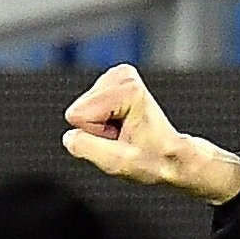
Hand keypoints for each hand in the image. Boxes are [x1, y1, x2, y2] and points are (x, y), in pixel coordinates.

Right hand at [62, 64, 239, 204]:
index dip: (98, 135)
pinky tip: (122, 124)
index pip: (79, 116)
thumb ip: (89, 148)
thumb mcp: (119, 162)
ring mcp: (117, 76)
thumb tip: (69, 137)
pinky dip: (104, 120)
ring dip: (102, 126)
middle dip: (99, 129)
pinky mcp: (112, 81)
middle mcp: (123, 75)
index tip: (122, 139)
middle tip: (123, 136)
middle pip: (80, 109)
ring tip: (125, 131)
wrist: (170, 154)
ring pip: (83, 108)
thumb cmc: (152, 159)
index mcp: (128, 90)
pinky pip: (88, 106)